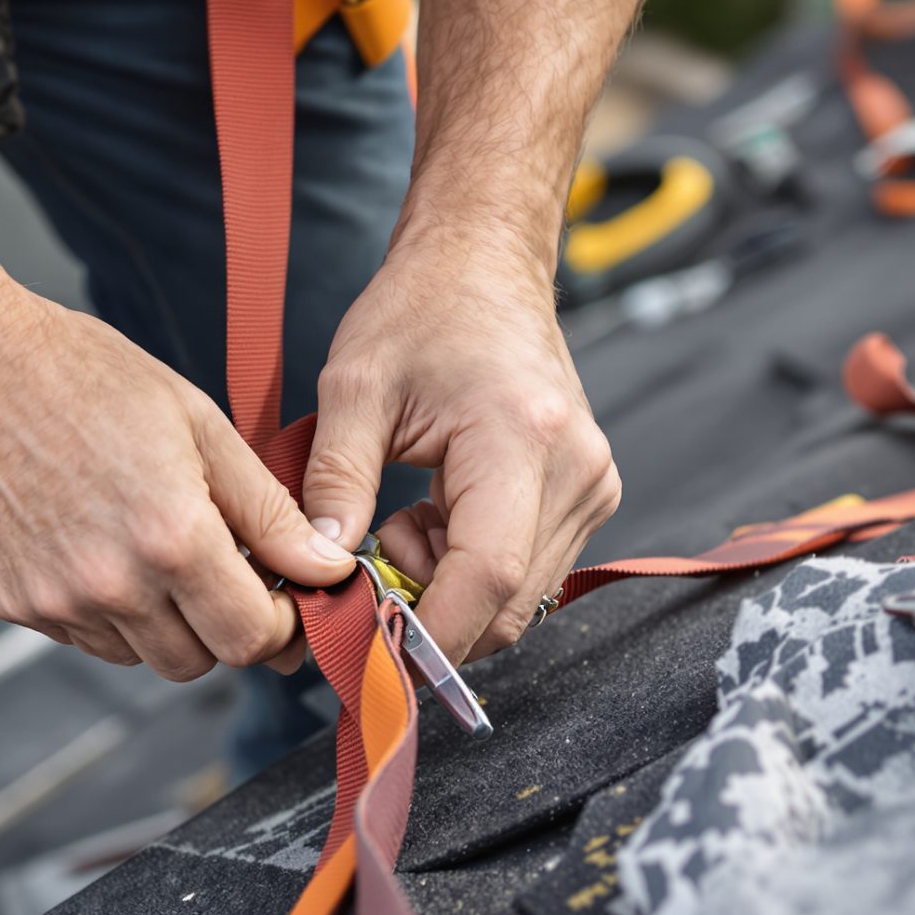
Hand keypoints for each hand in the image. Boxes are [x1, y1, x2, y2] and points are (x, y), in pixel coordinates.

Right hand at [0, 284, 356, 679]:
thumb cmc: (78, 373)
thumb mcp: (196, 422)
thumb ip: (268, 510)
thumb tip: (330, 568)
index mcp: (172, 538)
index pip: (253, 636)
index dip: (283, 622)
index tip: (286, 590)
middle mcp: (114, 586)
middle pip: (202, 662)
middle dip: (229, 627)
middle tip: (231, 569)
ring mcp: (56, 601)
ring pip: (143, 656)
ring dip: (169, 622)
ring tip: (158, 545)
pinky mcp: (12, 604)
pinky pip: (87, 638)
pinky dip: (111, 612)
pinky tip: (101, 544)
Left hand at [302, 232, 619, 662]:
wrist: (485, 264)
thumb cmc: (420, 312)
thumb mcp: (354, 387)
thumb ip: (335, 482)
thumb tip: (320, 568)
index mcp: (520, 440)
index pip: (488, 577)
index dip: (431, 632)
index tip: (369, 649)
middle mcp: (575, 472)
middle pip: (508, 606)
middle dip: (430, 612)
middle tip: (370, 557)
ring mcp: (593, 487)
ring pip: (519, 601)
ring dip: (449, 590)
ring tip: (403, 519)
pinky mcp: (590, 496)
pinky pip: (530, 573)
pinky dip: (472, 569)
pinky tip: (437, 516)